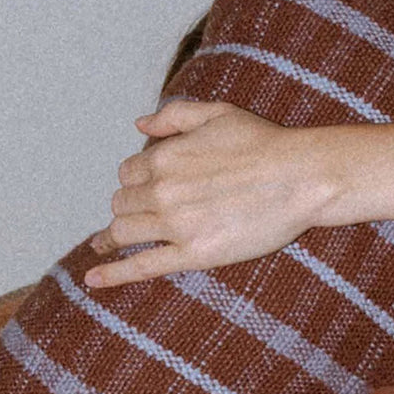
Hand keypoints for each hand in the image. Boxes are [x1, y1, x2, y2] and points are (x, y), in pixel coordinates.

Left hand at [84, 100, 331, 286]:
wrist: (301, 178)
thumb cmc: (265, 144)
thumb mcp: (217, 114)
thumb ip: (174, 116)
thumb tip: (138, 123)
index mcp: (164, 157)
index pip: (128, 173)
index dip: (137, 181)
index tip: (152, 188)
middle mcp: (162, 190)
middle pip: (122, 204)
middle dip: (130, 207)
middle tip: (147, 214)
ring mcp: (175, 225)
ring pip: (123, 233)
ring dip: (117, 236)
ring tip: (110, 243)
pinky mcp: (193, 255)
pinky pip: (141, 267)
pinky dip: (112, 274)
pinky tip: (92, 279)